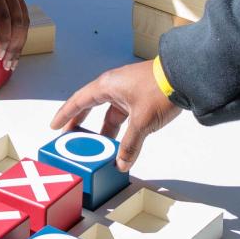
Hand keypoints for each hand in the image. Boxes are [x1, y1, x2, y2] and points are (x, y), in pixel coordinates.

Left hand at [0, 0, 27, 67]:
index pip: (4, 18)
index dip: (4, 39)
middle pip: (19, 22)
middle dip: (15, 46)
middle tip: (8, 65)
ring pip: (25, 18)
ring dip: (21, 40)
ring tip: (13, 59)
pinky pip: (23, 13)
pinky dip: (21, 30)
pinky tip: (14, 43)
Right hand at [51, 59, 179, 171]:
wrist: (185, 76)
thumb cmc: (160, 89)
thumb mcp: (142, 122)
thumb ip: (130, 145)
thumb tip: (122, 163)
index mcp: (107, 86)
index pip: (78, 101)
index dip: (65, 114)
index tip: (54, 125)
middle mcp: (114, 86)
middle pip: (91, 106)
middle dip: (81, 123)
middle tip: (71, 137)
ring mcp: (127, 91)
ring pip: (110, 113)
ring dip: (104, 130)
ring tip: (98, 148)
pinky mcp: (140, 96)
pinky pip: (123, 114)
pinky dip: (120, 129)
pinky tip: (122, 143)